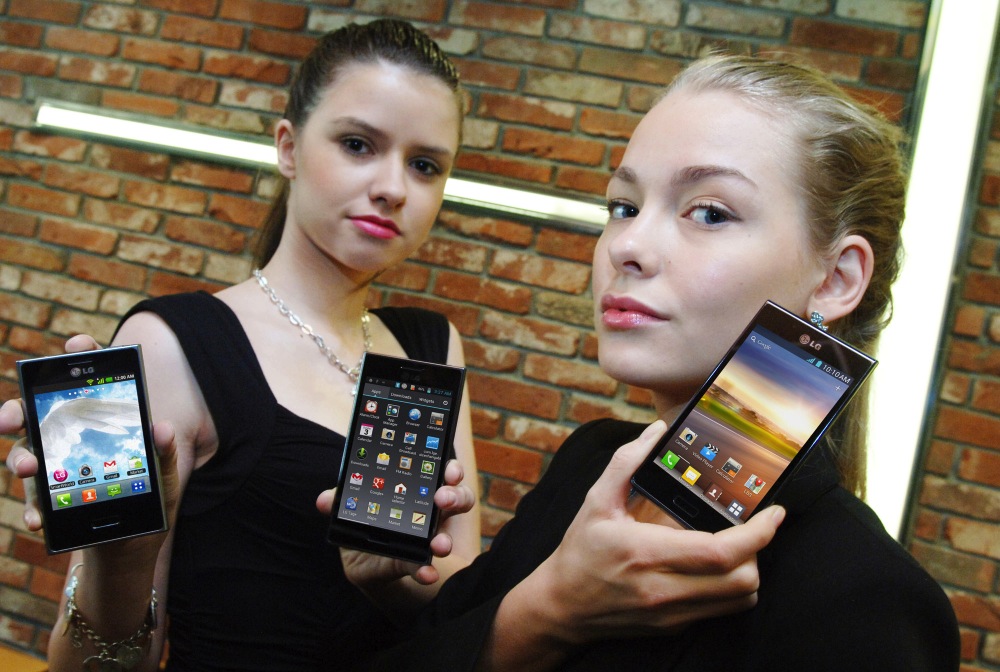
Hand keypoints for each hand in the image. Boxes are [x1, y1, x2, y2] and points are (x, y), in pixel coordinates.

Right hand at [3, 335, 181, 542]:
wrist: (132, 540)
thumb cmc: (149, 496)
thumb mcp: (164, 476)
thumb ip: (165, 453)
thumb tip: (162, 428)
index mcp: (99, 420)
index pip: (87, 381)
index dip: (80, 355)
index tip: (76, 344)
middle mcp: (67, 437)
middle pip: (34, 415)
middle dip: (15, 410)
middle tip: (11, 418)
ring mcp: (52, 467)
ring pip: (24, 455)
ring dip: (19, 459)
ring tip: (28, 469)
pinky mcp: (46, 499)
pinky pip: (32, 500)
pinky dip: (33, 509)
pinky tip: (38, 519)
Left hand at [317, 459, 475, 586]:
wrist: (362, 560)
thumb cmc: (364, 521)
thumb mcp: (351, 507)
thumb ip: (341, 500)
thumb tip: (324, 500)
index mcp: (417, 486)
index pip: (440, 471)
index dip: (450, 469)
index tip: (448, 471)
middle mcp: (431, 508)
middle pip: (456, 496)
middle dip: (455, 495)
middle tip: (442, 499)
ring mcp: (430, 536)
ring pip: (447, 536)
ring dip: (446, 537)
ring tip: (439, 545)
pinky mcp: (418, 562)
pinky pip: (427, 565)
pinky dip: (426, 570)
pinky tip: (426, 574)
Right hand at [509, 420, 784, 647]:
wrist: (562, 606)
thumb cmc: (580, 552)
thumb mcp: (596, 500)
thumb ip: (627, 462)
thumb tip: (656, 432)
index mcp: (646, 553)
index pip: (721, 551)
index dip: (759, 533)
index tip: (774, 513)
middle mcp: (664, 589)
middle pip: (743, 580)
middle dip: (759, 551)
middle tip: (751, 527)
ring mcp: (672, 613)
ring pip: (740, 599)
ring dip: (749, 570)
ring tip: (736, 546)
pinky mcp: (675, 625)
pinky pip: (722, 610)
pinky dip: (731, 587)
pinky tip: (714, 566)